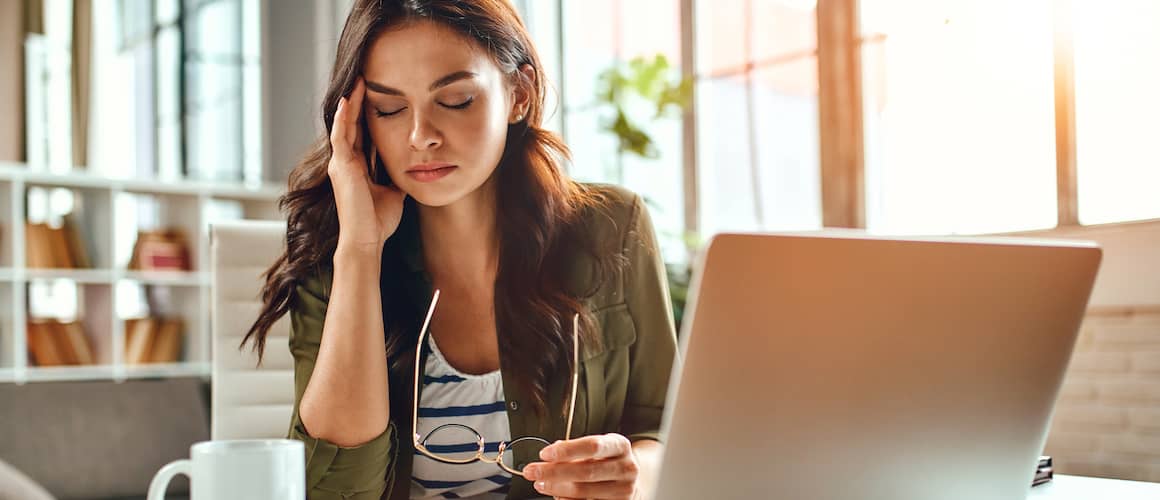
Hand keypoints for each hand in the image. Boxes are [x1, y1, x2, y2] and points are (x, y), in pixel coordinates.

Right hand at [328, 77, 405, 253]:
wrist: (366, 240)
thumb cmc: (378, 222)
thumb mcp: (393, 193)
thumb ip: (396, 178)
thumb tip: (411, 170)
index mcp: (357, 168)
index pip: (361, 134)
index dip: (366, 115)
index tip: (376, 96)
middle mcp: (345, 163)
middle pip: (350, 125)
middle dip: (357, 102)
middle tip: (364, 79)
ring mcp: (341, 163)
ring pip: (343, 125)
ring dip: (350, 103)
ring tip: (358, 82)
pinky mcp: (341, 166)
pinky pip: (340, 136)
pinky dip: (342, 118)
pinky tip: (346, 101)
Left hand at [522, 433, 640, 499]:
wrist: (632, 481)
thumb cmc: (607, 461)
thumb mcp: (598, 449)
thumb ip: (575, 451)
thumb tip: (550, 457)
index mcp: (620, 445)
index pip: (592, 446)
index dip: (567, 450)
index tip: (544, 454)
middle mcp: (627, 468)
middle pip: (586, 471)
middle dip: (554, 472)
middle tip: (532, 471)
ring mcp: (625, 490)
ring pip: (584, 492)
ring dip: (556, 488)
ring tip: (540, 484)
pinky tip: (558, 496)